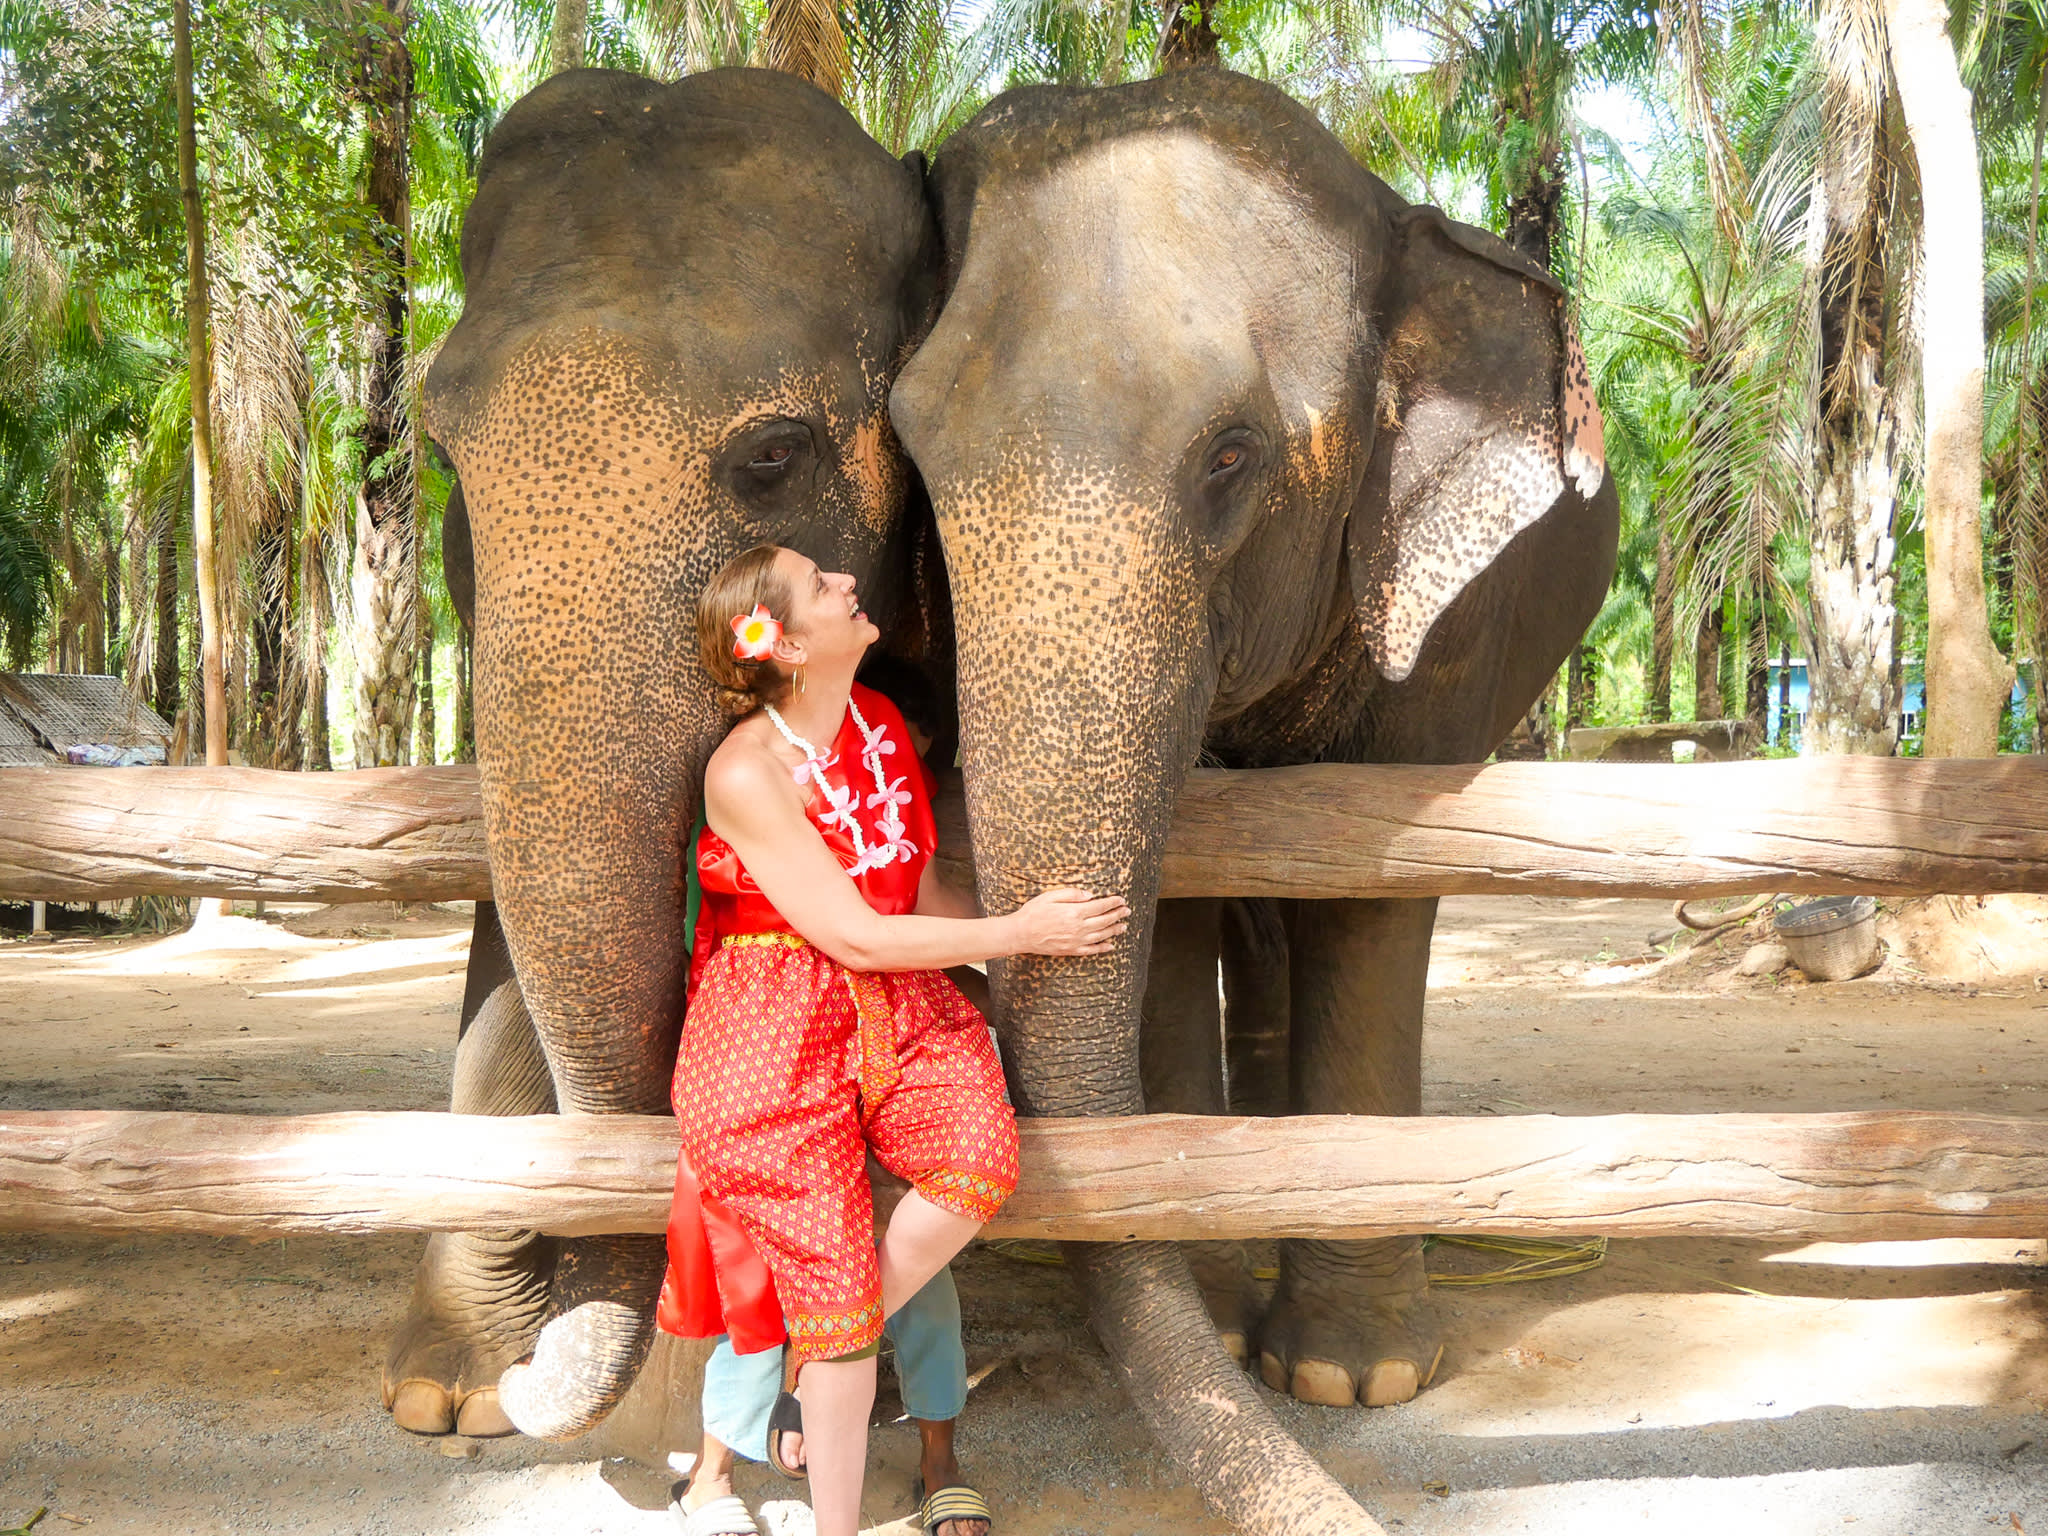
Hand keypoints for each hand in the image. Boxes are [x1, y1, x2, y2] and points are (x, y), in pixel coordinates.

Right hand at [1011, 888, 1130, 956]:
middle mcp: (1078, 928)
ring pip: (1101, 935)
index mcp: (1074, 912)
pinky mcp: (1071, 950)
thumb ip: (1071, 894)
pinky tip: (1111, 945)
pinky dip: (1103, 948)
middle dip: (1117, 915)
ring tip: (1123, 926)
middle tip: (1127, 911)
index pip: (1100, 906)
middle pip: (1104, 921)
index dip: (1113, 903)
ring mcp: (1076, 941)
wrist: (1020, 934)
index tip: (1121, 899)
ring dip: (1114, 930)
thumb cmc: (1033, 912)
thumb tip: (1090, 895)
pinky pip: (1091, 950)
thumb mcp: (1050, 896)